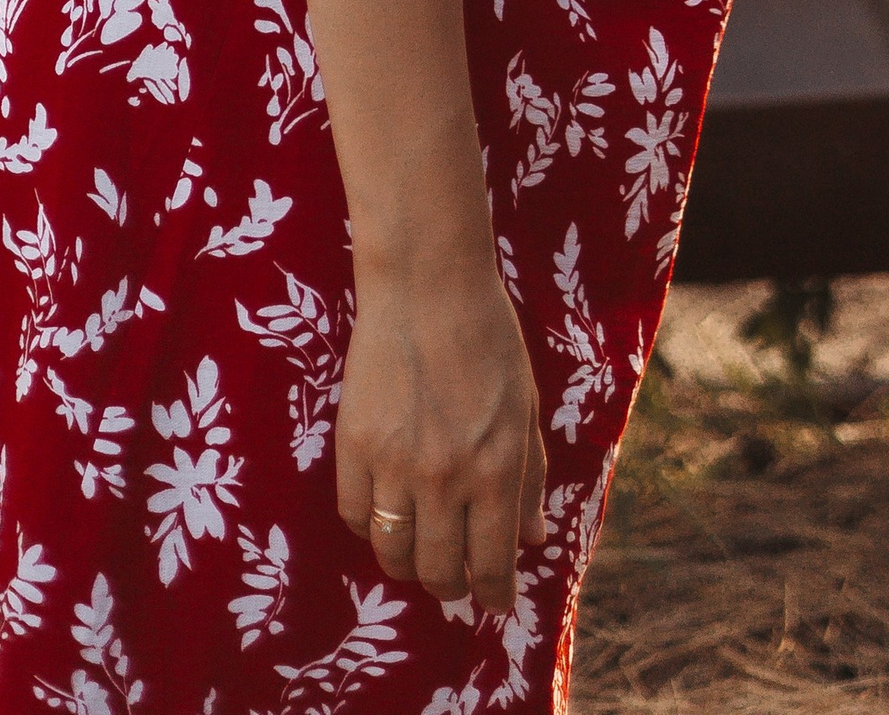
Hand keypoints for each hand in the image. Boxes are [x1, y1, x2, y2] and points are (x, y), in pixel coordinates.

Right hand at [337, 258, 547, 609]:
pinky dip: (369, 525)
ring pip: (393, 553)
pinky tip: (384, 513)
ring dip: (408, 565)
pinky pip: (354, 514)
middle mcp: (445, 478)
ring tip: (419, 555)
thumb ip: (530, 477)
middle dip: (451, 585)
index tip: (495, 602)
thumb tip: (534, 539)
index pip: (493, 561)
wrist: (427, 286)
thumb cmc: (488, 339)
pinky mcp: (354, 446)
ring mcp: (394, 464)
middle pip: (438, 570)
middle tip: (456, 580)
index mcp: (496, 468)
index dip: (494, 593)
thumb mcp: (524, 407)